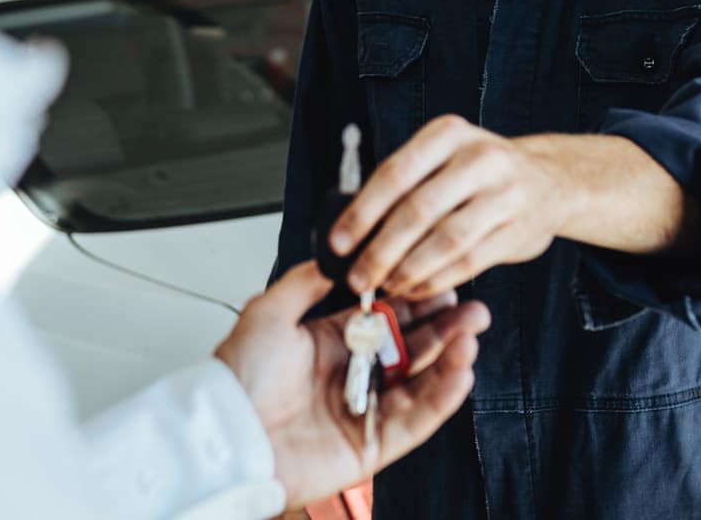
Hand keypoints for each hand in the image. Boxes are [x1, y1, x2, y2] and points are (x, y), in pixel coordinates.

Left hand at [214, 261, 490, 511]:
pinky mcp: (372, 446)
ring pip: (421, 384)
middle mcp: (351, 376)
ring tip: (471, 335)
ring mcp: (364, 411)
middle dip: (445, 328)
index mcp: (329, 345)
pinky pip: (417, 421)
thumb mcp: (269, 311)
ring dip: (450, 358)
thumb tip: (336, 254)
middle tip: (473, 309)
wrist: (226, 433)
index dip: (418, 304)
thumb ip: (306, 281)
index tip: (443, 285)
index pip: (387, 320)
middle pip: (412, 350)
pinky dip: (442, 398)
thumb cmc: (238, 379)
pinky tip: (461, 372)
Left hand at [330, 115, 571, 300]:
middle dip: (380, 251)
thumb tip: (350, 229)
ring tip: (385, 287)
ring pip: (445, 240)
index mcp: (448, 134)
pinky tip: (416, 289)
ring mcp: (504, 193)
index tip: (338, 244)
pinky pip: (470, 262)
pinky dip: (437, 280)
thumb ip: (404, 184)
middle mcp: (479, 158)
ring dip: (408, 270)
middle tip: (357, 279)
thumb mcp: (444, 156)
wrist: (551, 181)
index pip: (394, 174)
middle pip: (418, 210)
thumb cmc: (480, 173)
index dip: (362, 212)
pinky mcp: (518, 229)